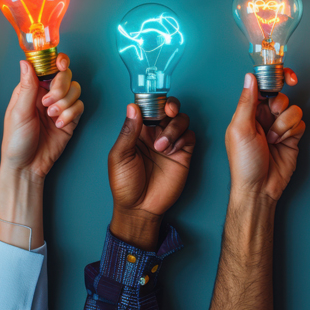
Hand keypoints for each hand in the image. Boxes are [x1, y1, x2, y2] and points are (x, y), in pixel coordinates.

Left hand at [0, 55, 82, 249]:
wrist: (28, 166)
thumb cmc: (16, 141)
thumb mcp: (18, 112)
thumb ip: (26, 87)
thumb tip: (26, 62)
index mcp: (31, 89)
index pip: (46, 67)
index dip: (57, 62)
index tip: (60, 65)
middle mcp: (46, 94)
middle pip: (65, 76)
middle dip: (61, 87)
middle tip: (50, 101)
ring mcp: (60, 106)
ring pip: (75, 90)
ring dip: (66, 103)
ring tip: (52, 116)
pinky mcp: (71, 118)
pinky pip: (80, 107)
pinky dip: (71, 114)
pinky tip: (60, 124)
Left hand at [108, 99, 194, 250]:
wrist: (140, 208)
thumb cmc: (124, 184)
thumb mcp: (119, 156)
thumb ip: (128, 131)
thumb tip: (133, 107)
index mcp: (138, 131)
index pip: (148, 107)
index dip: (153, 100)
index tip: (153, 102)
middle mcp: (155, 133)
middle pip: (168, 108)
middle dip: (171, 105)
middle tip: (168, 111)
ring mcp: (170, 143)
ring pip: (181, 120)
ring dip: (174, 128)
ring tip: (162, 147)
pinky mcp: (183, 154)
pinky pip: (190, 136)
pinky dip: (183, 138)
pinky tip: (172, 151)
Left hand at [225, 69, 304, 202]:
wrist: (259, 188)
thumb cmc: (243, 162)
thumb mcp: (240, 128)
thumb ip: (247, 101)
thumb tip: (250, 76)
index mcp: (248, 111)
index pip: (262, 86)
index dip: (275, 78)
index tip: (286, 76)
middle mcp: (264, 116)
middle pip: (280, 95)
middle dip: (279, 105)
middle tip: (272, 115)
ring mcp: (279, 126)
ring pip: (292, 109)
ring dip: (284, 124)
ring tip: (273, 139)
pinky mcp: (292, 136)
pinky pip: (300, 122)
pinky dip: (292, 131)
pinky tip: (282, 143)